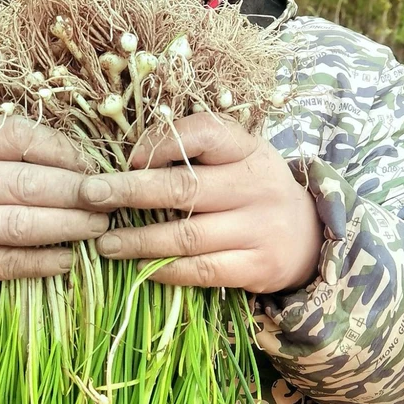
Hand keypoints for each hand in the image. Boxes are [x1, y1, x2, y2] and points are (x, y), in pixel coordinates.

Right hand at [0, 117, 107, 284]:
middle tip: (109, 198)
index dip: (61, 150)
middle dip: (76, 192)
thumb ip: (8, 143)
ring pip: (21, 226)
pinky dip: (44, 261)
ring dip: (69, 226)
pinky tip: (69, 257)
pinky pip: (9, 263)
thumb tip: (77, 157)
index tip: (91, 165)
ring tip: (98, 226)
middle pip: (24, 185)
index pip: (16, 137)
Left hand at [78, 113, 322, 293]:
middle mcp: (255, 186)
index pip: (204, 133)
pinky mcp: (258, 267)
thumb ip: (195, 152)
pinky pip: (203, 271)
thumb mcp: (238, 158)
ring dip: (139, 239)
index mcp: (248, 150)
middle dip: (130, 191)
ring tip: (105, 242)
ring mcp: (259, 229)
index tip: (128, 158)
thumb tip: (129, 160)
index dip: (161, 142)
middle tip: (90, 196)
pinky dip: (167, 271)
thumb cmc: (253, 190)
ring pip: (187, 236)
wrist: (312, 236)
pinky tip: (140, 268)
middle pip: (184, 187)